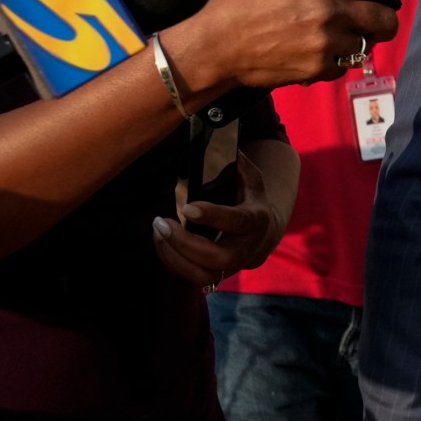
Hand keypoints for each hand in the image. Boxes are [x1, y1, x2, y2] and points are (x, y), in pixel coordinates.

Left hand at [150, 149, 284, 285]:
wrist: (262, 236)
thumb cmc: (250, 202)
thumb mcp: (252, 181)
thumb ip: (239, 165)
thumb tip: (224, 143)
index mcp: (255, 220)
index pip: (236, 221)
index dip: (213, 216)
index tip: (187, 207)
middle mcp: (245, 248)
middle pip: (218, 257)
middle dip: (185, 243)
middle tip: (162, 223)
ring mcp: (231, 266)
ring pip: (202, 274)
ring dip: (174, 256)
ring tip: (158, 230)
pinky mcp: (215, 275)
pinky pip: (191, 277)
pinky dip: (171, 260)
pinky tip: (161, 240)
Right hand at [156, 0, 420, 96]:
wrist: (216, 48)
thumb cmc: (238, 3)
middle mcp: (330, 12)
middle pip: (385, 19)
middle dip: (388, 18)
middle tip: (378, 16)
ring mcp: (327, 45)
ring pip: (367, 45)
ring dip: (360, 39)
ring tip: (337, 34)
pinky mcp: (320, 70)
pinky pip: (345, 64)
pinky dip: (338, 58)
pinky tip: (315, 50)